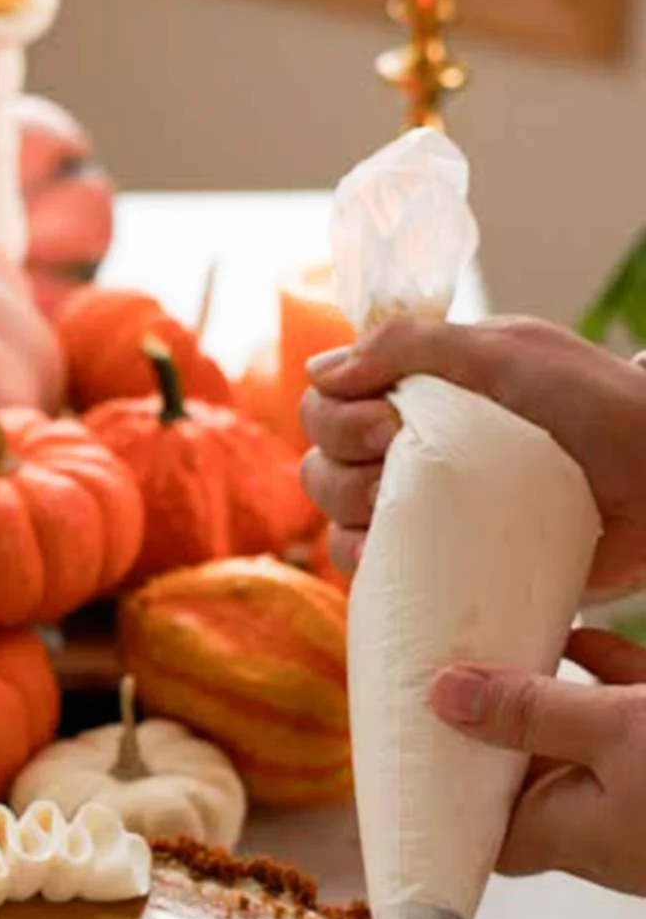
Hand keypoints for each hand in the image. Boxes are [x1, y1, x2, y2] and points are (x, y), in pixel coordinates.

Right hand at [300, 316, 645, 594]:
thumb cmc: (598, 410)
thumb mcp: (507, 353)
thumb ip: (413, 345)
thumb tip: (319, 368)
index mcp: (419, 395)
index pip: (330, 402)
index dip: (335, 416)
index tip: (385, 422)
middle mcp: (411, 452)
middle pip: (322, 465)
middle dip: (341, 466)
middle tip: (398, 460)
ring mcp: (426, 513)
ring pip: (336, 520)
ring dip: (349, 515)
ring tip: (403, 514)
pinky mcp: (443, 565)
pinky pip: (373, 573)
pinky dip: (366, 565)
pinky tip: (393, 558)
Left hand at [429, 629, 645, 895]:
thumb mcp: (616, 731)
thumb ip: (533, 713)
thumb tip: (442, 695)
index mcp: (573, 835)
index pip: (487, 839)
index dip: (449, 806)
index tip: (413, 753)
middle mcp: (607, 827)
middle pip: (529, 784)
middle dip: (494, 734)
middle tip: (450, 680)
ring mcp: (645, 797)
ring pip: (580, 749)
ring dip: (546, 703)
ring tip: (501, 651)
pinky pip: (628, 722)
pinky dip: (601, 680)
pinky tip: (577, 636)